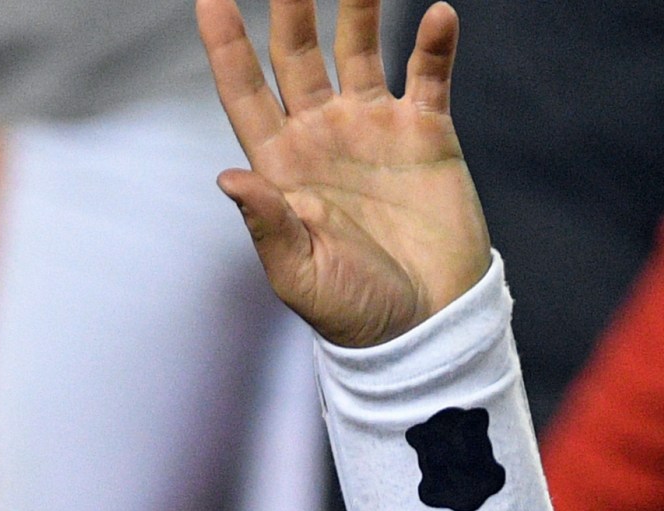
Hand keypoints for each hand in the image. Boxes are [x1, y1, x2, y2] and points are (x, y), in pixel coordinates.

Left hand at [197, 0, 490, 347]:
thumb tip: (229, 177)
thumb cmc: (352, 311)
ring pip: (360, 47)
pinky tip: (438, 13)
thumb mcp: (298, 275)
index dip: (225, 46)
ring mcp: (374, 127)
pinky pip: (429, 75)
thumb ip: (267, 223)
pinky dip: (434, 44)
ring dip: (359, 4)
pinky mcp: (426, 133)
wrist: (424, 326)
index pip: (245, 91)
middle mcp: (321, 133)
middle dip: (290, 6)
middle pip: (297, 53)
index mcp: (280, 164)